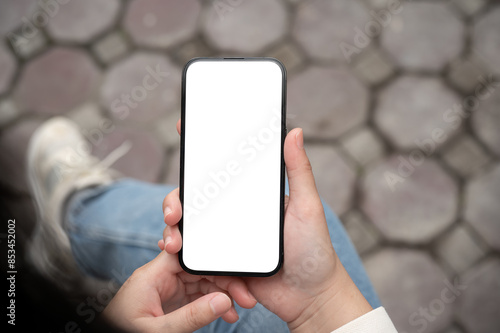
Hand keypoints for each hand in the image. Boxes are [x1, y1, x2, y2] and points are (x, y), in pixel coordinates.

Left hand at [103, 245, 256, 331]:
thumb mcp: (159, 331)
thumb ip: (192, 316)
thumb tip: (224, 301)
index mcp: (152, 275)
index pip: (186, 255)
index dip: (212, 257)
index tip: (235, 272)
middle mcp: (160, 278)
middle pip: (199, 268)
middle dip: (224, 281)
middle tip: (246, 296)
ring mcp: (166, 289)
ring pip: (202, 282)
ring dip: (222, 293)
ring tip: (240, 308)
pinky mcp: (171, 301)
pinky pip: (197, 296)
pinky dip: (213, 304)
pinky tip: (227, 313)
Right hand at [162, 121, 371, 331]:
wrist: (309, 298)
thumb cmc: (314, 250)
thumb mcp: (307, 206)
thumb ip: (299, 171)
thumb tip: (295, 132)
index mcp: (252, 196)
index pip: (222, 170)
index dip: (200, 154)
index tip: (185, 133)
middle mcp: (234, 213)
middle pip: (197, 198)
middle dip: (176, 200)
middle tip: (174, 212)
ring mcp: (226, 237)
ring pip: (191, 225)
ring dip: (174, 227)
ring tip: (173, 240)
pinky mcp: (222, 262)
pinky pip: (196, 254)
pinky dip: (182, 252)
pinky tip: (173, 252)